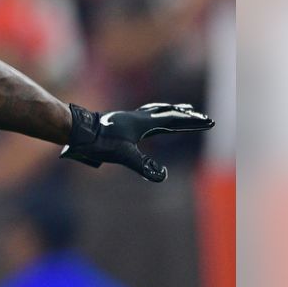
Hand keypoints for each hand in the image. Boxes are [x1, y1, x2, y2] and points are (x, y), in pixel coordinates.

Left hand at [60, 103, 214, 181]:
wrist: (78, 130)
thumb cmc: (99, 142)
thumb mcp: (123, 156)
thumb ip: (144, 166)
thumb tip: (163, 177)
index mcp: (143, 123)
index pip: (174, 121)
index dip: (192, 122)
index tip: (209, 121)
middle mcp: (139, 116)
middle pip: (169, 112)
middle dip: (187, 116)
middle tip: (203, 116)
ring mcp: (130, 116)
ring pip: (156, 110)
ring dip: (172, 110)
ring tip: (181, 109)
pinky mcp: (121, 120)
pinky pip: (145, 113)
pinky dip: (155, 113)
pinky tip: (150, 117)